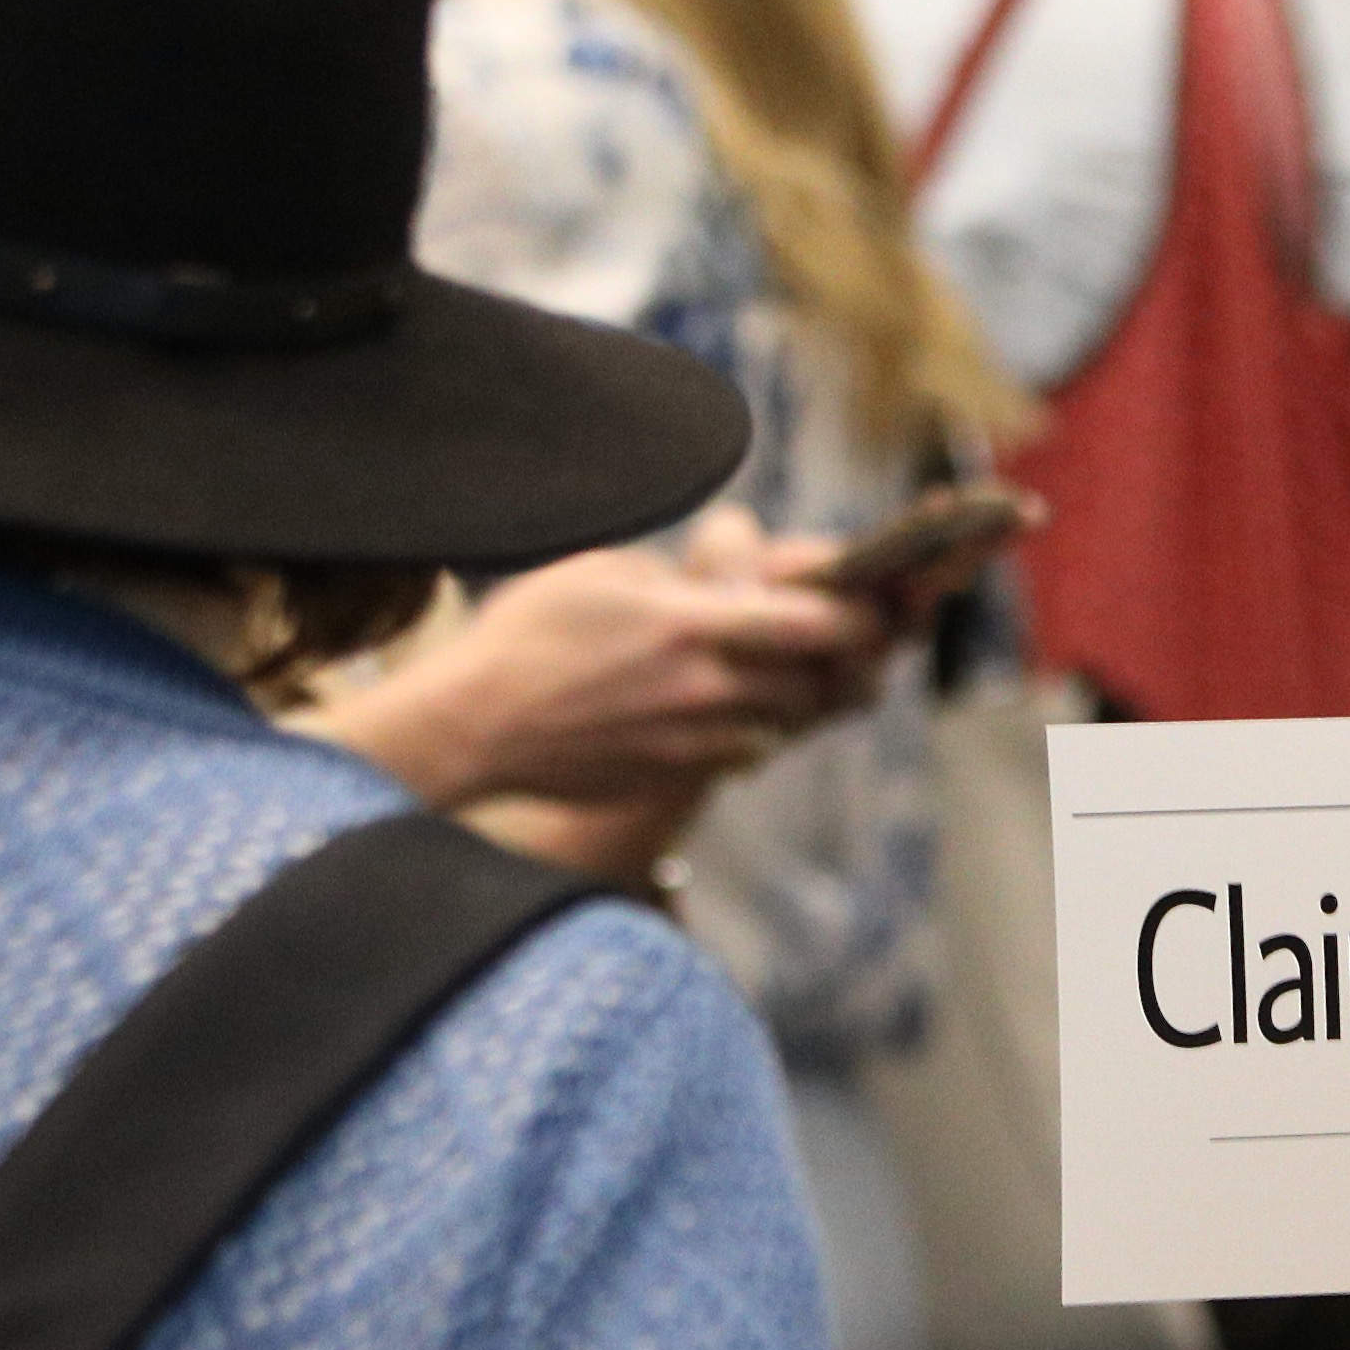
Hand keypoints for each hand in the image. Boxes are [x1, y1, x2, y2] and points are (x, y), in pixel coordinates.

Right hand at [313, 513, 879, 817]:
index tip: (875, 602)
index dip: (861, 615)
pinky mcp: (673, 776)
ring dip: (801, 697)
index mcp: (693, 624)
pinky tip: (738, 707)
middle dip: (844, 660)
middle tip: (857, 640)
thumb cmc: (529, 634)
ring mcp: (692, 741)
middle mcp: (705, 689)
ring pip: (786, 722)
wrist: (475, 725)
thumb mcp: (608, 574)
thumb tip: (735, 590)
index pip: (815, 623)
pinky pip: (742, 753)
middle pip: (817, 682)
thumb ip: (684, 582)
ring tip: (800, 669)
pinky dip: (755, 729)